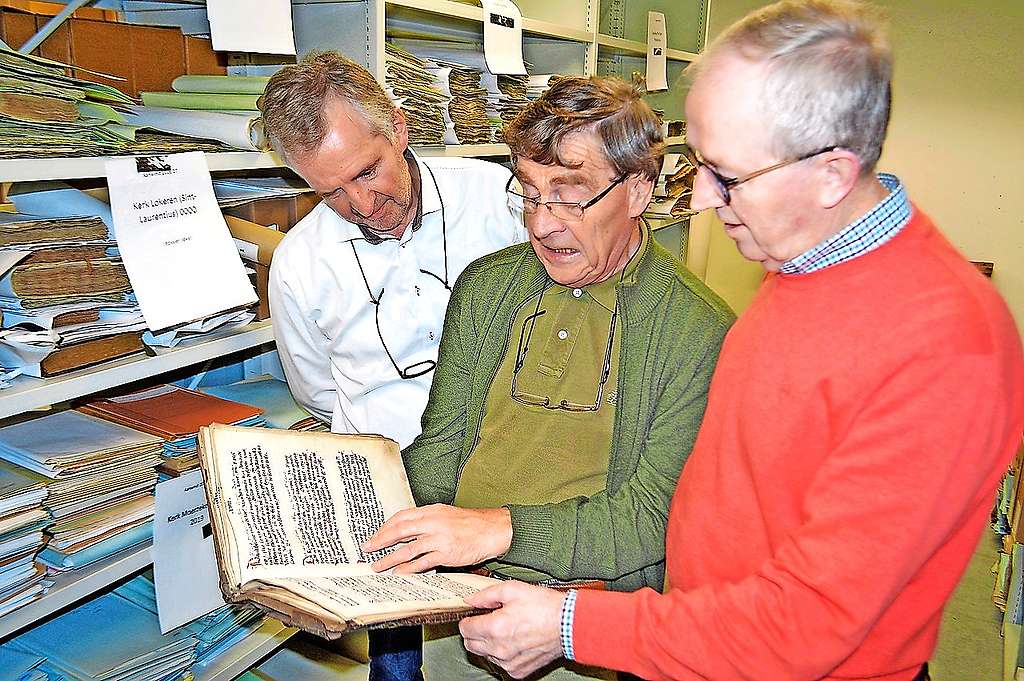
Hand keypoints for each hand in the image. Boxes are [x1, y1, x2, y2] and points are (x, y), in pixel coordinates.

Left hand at [362, 504, 511, 572]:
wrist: (493, 530)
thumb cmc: (471, 524)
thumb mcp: (447, 514)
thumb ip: (428, 520)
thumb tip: (408, 529)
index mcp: (432, 511)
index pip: (402, 517)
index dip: (385, 527)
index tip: (374, 536)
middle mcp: (433, 522)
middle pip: (400, 530)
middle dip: (380, 540)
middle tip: (367, 549)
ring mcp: (439, 538)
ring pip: (408, 548)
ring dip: (390, 559)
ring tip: (378, 566)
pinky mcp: (446, 553)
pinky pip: (423, 562)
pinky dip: (409, 569)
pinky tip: (399, 574)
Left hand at [460, 581, 566, 678]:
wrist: (569, 625)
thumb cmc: (545, 606)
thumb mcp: (513, 589)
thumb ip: (486, 594)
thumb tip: (471, 599)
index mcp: (495, 628)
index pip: (465, 629)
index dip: (468, 619)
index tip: (474, 614)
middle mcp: (500, 649)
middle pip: (470, 644)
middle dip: (474, 632)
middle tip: (486, 621)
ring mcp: (509, 662)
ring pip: (485, 655)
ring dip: (488, 643)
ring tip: (505, 629)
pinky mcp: (518, 670)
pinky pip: (501, 664)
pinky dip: (502, 654)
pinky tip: (514, 640)